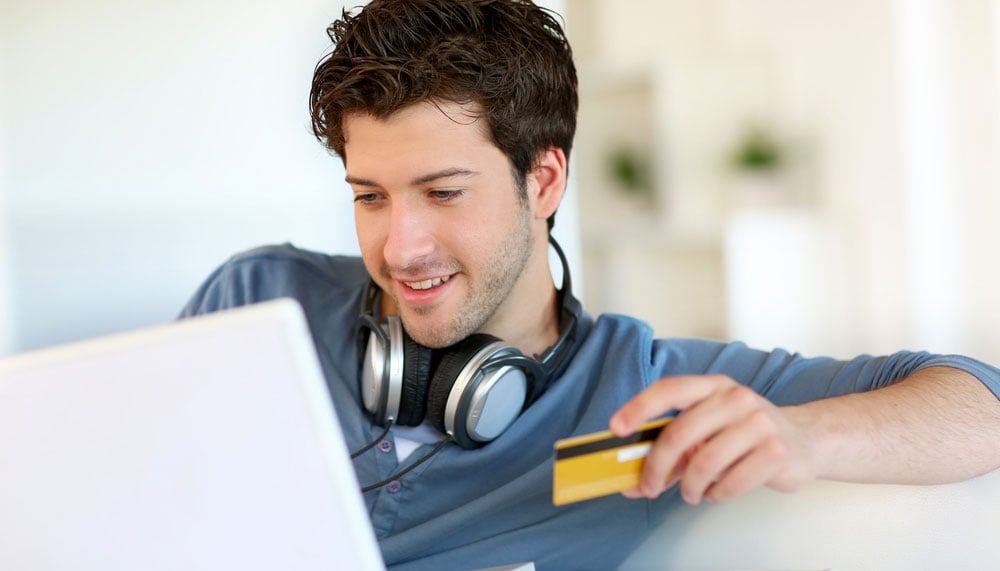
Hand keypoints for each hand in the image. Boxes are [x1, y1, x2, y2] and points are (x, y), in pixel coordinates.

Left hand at [609, 374, 818, 504]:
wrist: (805, 440)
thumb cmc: (745, 434)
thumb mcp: (709, 428)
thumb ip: (672, 448)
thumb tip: (630, 481)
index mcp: (712, 386)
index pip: (669, 389)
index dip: (639, 408)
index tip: (617, 429)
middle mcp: (735, 397)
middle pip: (680, 432)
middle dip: (657, 466)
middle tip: (649, 487)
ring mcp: (758, 423)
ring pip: (704, 462)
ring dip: (689, 487)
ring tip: (690, 494)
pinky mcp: (776, 452)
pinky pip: (730, 482)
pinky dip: (716, 494)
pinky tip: (717, 491)